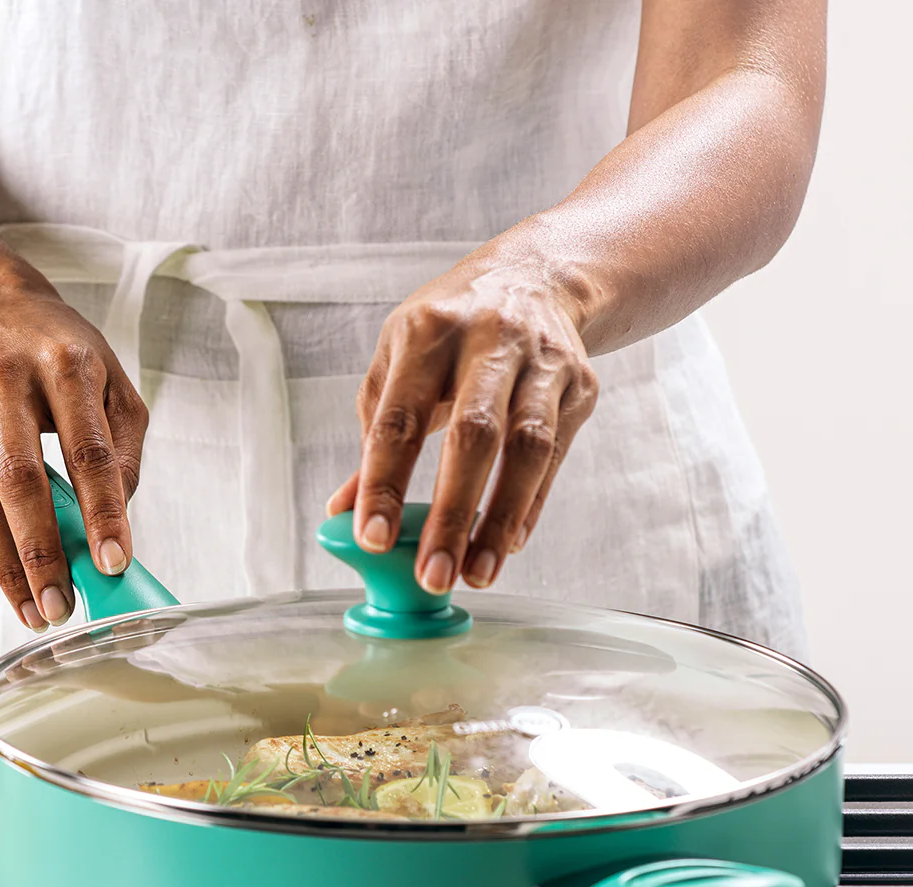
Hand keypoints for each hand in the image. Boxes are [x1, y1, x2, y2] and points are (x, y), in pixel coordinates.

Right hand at [0, 282, 146, 631]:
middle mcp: (3, 377)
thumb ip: (122, 454)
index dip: (103, 512)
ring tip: (34, 609)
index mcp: (66, 363)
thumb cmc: (62, 355)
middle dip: (42, 555)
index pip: (89, 451)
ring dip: (5, 564)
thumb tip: (113, 525)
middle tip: (61, 607)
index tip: (114, 563)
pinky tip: (4, 567)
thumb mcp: (114, 388)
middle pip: (19, 481)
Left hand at [328, 248, 597, 594]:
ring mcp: (541, 361)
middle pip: (473, 434)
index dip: (383, 483)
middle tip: (432, 574)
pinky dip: (530, 505)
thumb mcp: (399, 361)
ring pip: (527, 448)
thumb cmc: (451, 328)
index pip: (398, 418)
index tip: (372, 539)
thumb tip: (343, 511)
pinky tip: (509, 543)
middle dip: (450, 512)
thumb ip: (374, 435)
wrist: (536, 275)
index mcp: (426, 332)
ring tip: (476, 573)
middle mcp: (488, 340)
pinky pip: (556, 457)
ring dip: (499, 519)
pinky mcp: (579, 385)